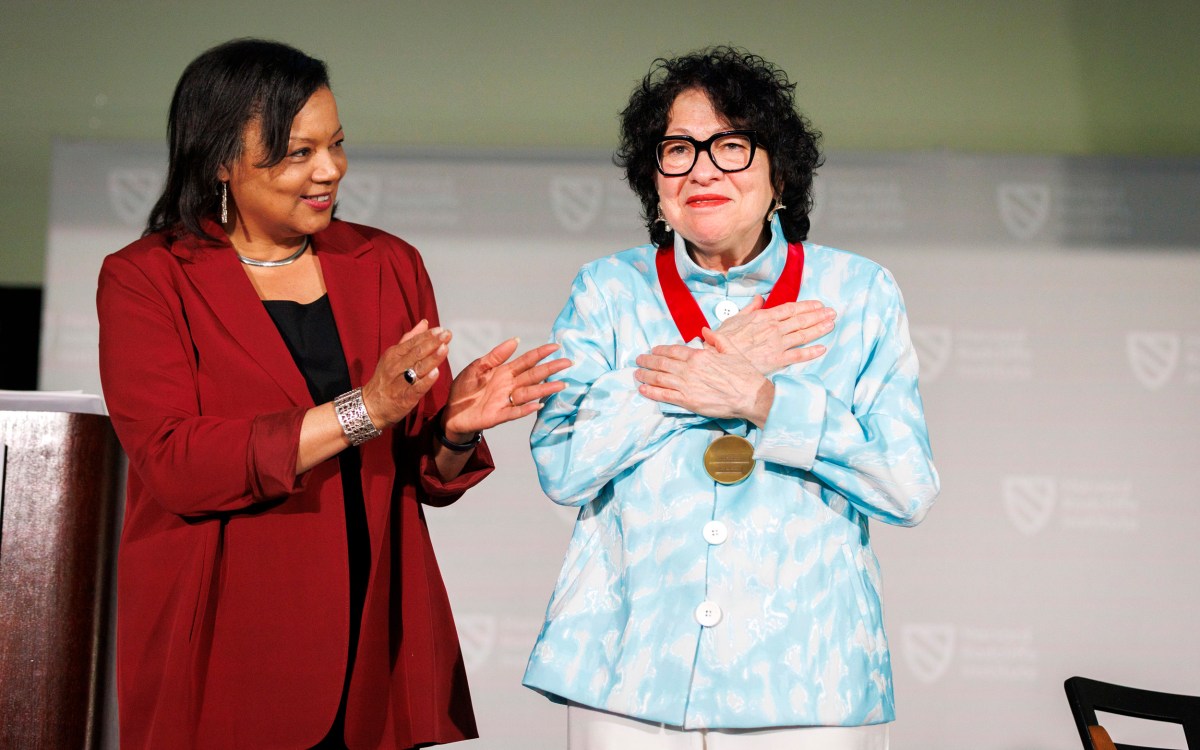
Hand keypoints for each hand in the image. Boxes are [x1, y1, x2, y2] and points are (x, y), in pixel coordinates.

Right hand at [361, 320, 449, 426]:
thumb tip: (424, 323)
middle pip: (417, 353)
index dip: (428, 335)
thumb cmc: (386, 378)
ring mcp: (400, 382)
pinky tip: (436, 373)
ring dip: (432, 358)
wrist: (371, 405)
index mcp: (394, 354)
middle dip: (433, 343)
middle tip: (447, 335)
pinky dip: (426, 381)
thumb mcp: (394, 355)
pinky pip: (416, 388)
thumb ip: (410, 339)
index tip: (442, 329)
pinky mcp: (405, 398)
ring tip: (444, 348)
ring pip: (418, 368)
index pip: (413, 342)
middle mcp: (396, 366)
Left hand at [441, 339, 570, 439]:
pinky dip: (525, 409)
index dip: (540, 353)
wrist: (451, 412)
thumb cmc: (464, 389)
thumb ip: (495, 356)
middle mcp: (509, 386)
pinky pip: (514, 412)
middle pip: (533, 376)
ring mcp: (505, 401)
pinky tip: (537, 405)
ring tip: (561, 385)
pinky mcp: (498, 415)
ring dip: (544, 390)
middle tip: (568, 362)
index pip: (526, 361)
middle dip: (551, 369)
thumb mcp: (476, 367)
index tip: (556, 346)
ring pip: (529, 393)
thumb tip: (516, 340)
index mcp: (504, 372)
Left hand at [635, 327, 773, 425]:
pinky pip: (664, 395)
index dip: (660, 350)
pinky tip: (643, 389)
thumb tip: (704, 330)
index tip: (653, 350)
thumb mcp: (732, 350)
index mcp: (699, 355)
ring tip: (637, 374)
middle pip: (662, 363)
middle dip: (648, 361)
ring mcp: (687, 385)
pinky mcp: (687, 401)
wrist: (750, 396)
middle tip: (639, 360)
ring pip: (659, 378)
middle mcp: (689, 369)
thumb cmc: (744, 374)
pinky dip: (651, 392)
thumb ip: (717, 338)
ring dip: (646, 375)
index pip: (673, 350)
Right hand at [716, 296, 834, 373]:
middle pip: (801, 320)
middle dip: (818, 315)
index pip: (790, 308)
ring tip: (831, 324)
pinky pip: (798, 355)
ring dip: (819, 328)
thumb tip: (759, 299)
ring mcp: (777, 344)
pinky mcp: (777, 359)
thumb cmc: (723, 339)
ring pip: (803, 334)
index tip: (817, 304)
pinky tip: (822, 348)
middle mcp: (774, 328)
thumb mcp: (734, 318)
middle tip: (832, 313)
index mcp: (764, 317)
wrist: (719, 358)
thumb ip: (749, 308)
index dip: (806, 306)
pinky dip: (811, 351)